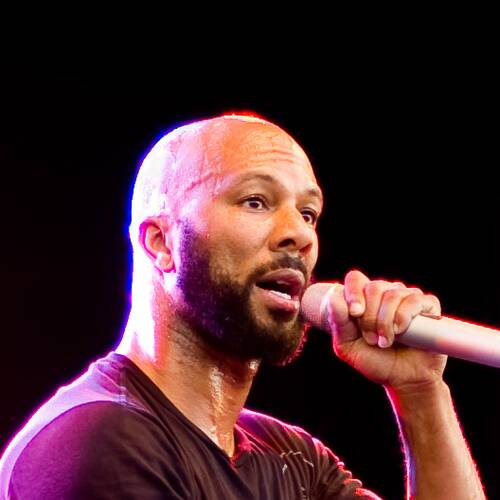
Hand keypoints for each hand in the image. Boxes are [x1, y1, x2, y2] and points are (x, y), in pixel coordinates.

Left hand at [326, 270, 447, 390]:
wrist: (404, 380)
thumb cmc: (374, 361)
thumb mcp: (348, 346)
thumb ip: (338, 323)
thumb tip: (334, 298)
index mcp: (364, 299)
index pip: (355, 279)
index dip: (353, 292)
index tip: (355, 313)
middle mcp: (385, 293)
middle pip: (374, 287)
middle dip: (369, 316)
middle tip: (371, 339)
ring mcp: (407, 298)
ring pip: (393, 294)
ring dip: (385, 321)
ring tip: (385, 342)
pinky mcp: (428, 306)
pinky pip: (415, 300)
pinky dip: (404, 316)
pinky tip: (400, 331)